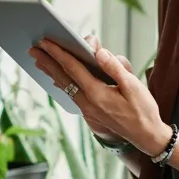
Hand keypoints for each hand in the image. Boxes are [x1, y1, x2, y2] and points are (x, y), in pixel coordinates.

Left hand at [28, 36, 169, 156]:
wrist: (146, 137)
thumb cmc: (143, 110)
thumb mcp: (133, 86)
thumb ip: (115, 67)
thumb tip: (98, 52)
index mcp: (97, 93)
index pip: (73, 68)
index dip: (58, 53)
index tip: (45, 42)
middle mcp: (87, 102)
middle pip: (62, 77)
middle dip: (47, 61)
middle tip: (32, 49)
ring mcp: (87, 109)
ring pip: (65, 86)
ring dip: (51, 72)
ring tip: (38, 61)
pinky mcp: (90, 112)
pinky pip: (71, 94)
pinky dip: (62, 83)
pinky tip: (56, 79)